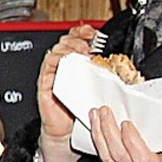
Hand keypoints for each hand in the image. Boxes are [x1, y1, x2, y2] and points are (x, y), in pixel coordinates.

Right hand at [38, 24, 96, 142]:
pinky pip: (48, 66)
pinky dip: (57, 61)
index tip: (92, 32)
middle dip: (77, 39)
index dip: (81, 31)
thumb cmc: (79, 109)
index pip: (74, 38)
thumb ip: (100, 73)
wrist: (65, 130)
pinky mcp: (45, 82)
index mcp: (73, 62)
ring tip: (81, 53)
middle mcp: (61, 65)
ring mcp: (53, 73)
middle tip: (88, 45)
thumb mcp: (94, 87)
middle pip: (64, 41)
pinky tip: (67, 63)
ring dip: (69, 49)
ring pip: (56, 51)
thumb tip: (116, 64)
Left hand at [89, 106, 161, 161]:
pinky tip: (97, 133)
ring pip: (109, 160)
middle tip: (104, 111)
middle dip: (108, 130)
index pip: (140, 157)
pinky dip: (102, 146)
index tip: (126, 122)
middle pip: (119, 156)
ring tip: (95, 117)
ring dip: (99, 136)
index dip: (130, 139)